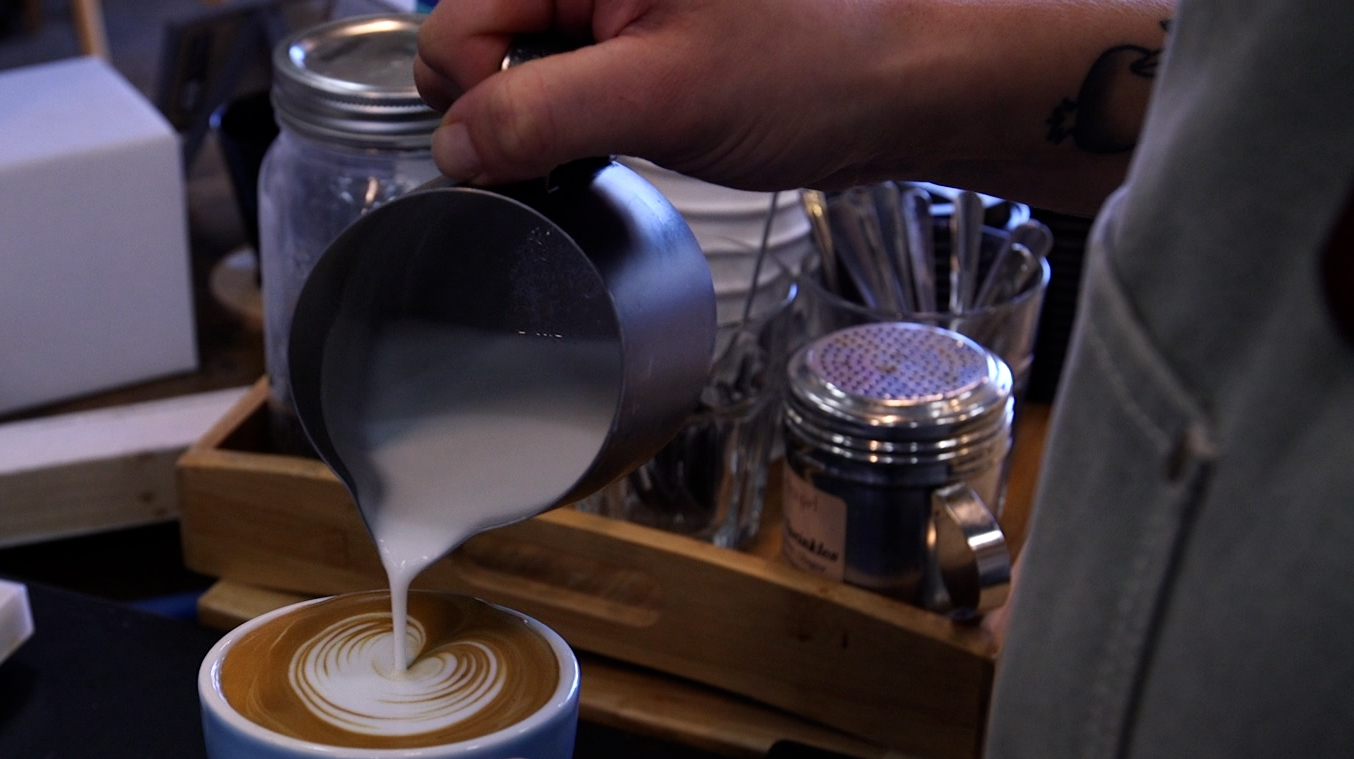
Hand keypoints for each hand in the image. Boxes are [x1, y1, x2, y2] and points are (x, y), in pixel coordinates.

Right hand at [416, 0, 898, 191]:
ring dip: (548, 110)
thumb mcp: (661, 99)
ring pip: (516, 59)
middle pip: (480, 35)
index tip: (526, 143)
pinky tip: (626, 122)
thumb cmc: (815, 68)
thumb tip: (453, 145)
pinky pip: (561, 71)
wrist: (900, 85)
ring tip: (625, 122)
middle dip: (513, 99)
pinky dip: (577, 110)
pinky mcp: (631, 25)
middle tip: (592, 127)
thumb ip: (538, 116)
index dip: (475, 94)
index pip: (458, 17)